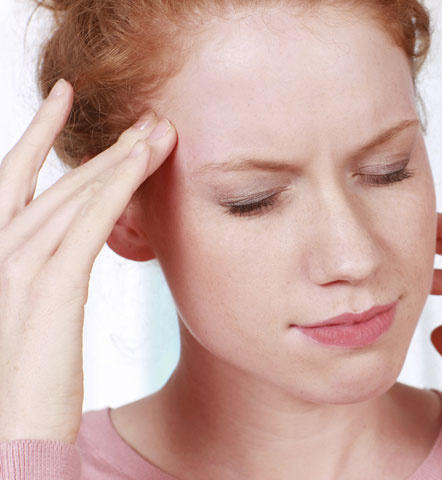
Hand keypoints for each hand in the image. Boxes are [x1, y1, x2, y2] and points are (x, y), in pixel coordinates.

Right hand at [0, 79, 175, 443]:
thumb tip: (75, 244)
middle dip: (104, 146)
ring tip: (158, 132)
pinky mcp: (50, 289)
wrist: (10, 433)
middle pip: (57, 180)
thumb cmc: (22, 379)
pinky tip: (141, 164)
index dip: (38, 132)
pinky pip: (88, 225)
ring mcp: (18, 267)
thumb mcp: (30, 311)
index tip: (65, 96)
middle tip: (146, 117)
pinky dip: (115, 189)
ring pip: (77, 195)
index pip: (15, 178)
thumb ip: (45, 269)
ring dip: (121, 160)